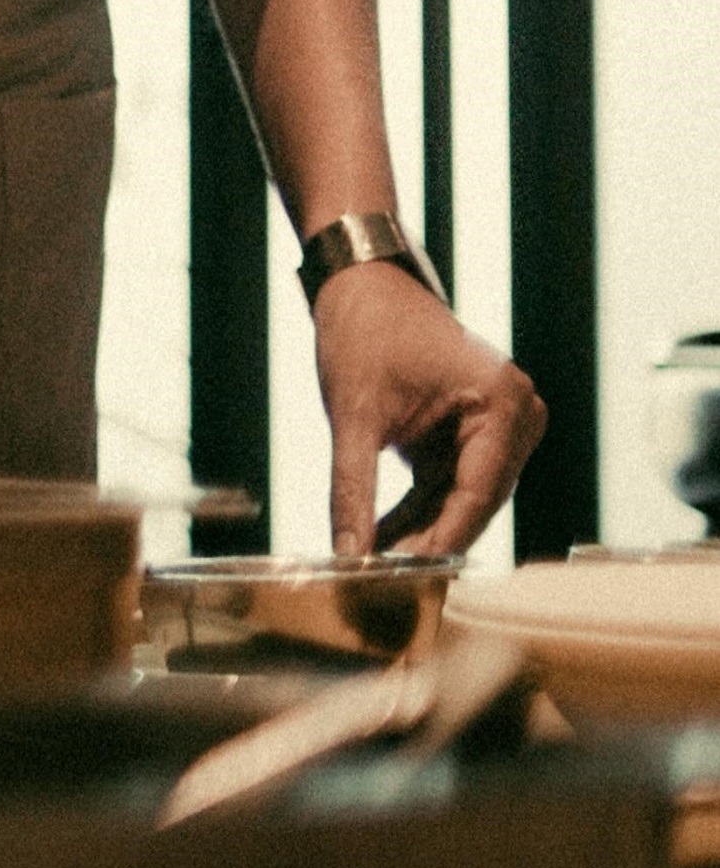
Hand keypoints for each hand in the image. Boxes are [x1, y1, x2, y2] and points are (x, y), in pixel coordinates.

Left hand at [315, 262, 543, 553]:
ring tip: (377, 567)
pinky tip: (382, 539)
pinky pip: (452, 483)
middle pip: (474, 502)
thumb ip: (353, 490)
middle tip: (386, 584)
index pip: (476, 495)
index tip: (404, 582)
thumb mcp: (354, 416)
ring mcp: (503, 425)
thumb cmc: (361, 333)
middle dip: (429, 541)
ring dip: (421, 530)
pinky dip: (419, 508)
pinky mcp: (478, 432)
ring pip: (462, 499)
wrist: (358, 283)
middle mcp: (518, 416)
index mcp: (503, 404)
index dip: (439, 543)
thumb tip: (349, 554)